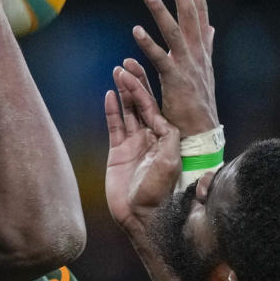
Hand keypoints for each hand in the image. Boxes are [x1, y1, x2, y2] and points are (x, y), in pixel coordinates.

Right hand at [104, 66, 179, 231]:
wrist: (139, 215)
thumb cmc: (157, 193)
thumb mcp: (170, 165)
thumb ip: (170, 141)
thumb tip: (171, 123)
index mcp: (165, 139)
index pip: (156, 108)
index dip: (147, 90)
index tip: (138, 73)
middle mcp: (150, 138)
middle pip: (142, 105)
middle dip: (135, 85)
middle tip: (126, 65)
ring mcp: (133, 143)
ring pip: (128, 112)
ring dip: (123, 93)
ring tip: (117, 72)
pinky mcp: (118, 152)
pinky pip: (114, 126)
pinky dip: (111, 110)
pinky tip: (108, 95)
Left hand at [129, 0, 217, 135]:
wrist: (201, 132)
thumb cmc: (198, 104)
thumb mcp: (203, 70)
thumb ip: (205, 46)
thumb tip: (210, 27)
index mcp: (202, 50)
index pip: (200, 12)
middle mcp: (197, 54)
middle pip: (190, 14)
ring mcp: (187, 66)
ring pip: (175, 32)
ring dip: (161, 10)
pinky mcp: (175, 81)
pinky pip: (160, 58)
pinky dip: (148, 44)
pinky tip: (136, 30)